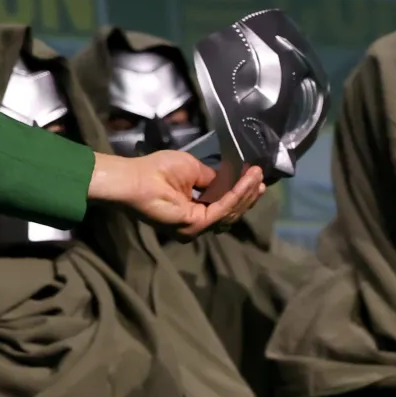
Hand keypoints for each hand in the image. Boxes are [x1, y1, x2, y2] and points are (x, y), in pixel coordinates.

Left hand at [88, 149, 263, 236]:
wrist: (134, 177)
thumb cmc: (156, 170)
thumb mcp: (193, 169)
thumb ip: (213, 178)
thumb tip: (230, 179)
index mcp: (194, 208)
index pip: (223, 204)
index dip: (241, 191)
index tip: (256, 176)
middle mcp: (196, 221)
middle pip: (231, 211)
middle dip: (247, 193)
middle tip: (261, 178)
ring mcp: (195, 227)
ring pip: (230, 211)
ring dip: (246, 192)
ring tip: (256, 176)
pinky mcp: (195, 225)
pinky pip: (223, 209)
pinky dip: (237, 194)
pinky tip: (247, 181)